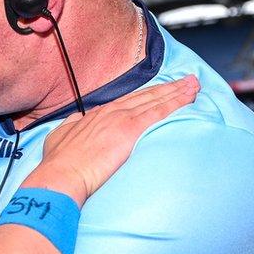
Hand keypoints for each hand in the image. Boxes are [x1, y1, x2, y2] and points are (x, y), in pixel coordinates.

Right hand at [27, 75, 199, 204]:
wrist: (61, 173)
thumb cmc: (59, 162)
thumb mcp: (59, 137)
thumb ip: (72, 127)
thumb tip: (76, 121)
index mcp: (97, 115)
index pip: (128, 101)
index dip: (146, 95)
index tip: (159, 90)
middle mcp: (111, 112)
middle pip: (145, 96)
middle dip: (167, 87)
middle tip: (187, 80)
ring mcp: (121, 118)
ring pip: (155, 100)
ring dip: (176, 91)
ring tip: (193, 84)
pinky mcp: (131, 129)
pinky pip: (159, 112)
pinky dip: (176, 102)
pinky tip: (189, 97)